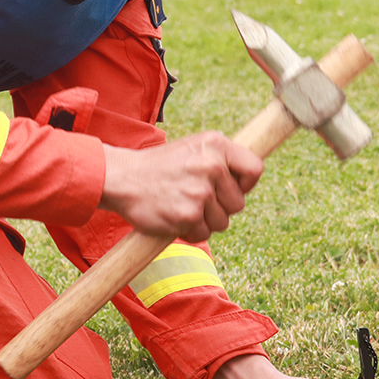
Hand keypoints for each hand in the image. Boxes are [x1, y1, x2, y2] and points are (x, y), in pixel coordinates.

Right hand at [100, 132, 261, 241]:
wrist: (123, 178)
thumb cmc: (160, 166)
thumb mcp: (194, 148)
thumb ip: (222, 159)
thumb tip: (251, 177)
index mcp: (216, 144)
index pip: (255, 168)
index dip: (246, 184)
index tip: (232, 187)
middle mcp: (212, 165)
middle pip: (238, 203)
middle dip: (221, 207)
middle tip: (196, 197)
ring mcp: (200, 192)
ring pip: (222, 221)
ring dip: (204, 220)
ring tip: (182, 205)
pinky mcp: (188, 215)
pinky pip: (203, 234)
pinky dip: (190, 231)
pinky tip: (174, 216)